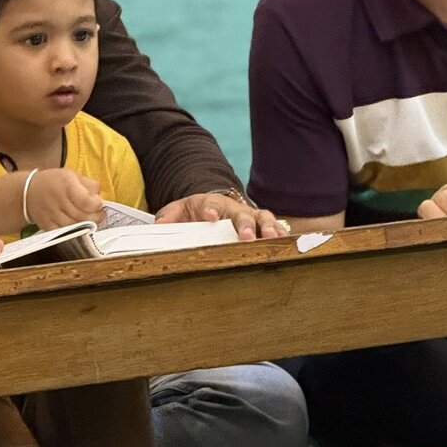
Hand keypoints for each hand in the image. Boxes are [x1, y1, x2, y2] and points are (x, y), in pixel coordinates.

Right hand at [25, 168, 103, 229]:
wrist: (29, 191)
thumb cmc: (54, 182)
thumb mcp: (72, 175)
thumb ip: (88, 184)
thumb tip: (99, 194)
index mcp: (66, 185)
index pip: (85, 201)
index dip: (96, 205)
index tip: (99, 204)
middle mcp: (58, 201)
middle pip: (82, 216)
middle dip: (95, 217)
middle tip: (99, 214)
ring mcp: (51, 215)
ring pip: (74, 226)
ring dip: (86, 225)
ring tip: (89, 219)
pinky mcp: (46, 225)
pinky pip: (64, 233)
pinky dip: (73, 231)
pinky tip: (77, 225)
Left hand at [154, 193, 290, 240]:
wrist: (213, 207)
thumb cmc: (196, 213)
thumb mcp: (178, 211)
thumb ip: (168, 216)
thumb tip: (159, 225)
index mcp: (210, 203)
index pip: (209, 204)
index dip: (210, 209)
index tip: (210, 216)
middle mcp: (233, 208)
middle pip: (240, 214)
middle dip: (244, 225)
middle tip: (246, 237)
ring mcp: (250, 216)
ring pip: (262, 218)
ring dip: (268, 228)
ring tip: (272, 239)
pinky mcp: (262, 225)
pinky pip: (275, 227)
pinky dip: (282, 234)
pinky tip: (288, 244)